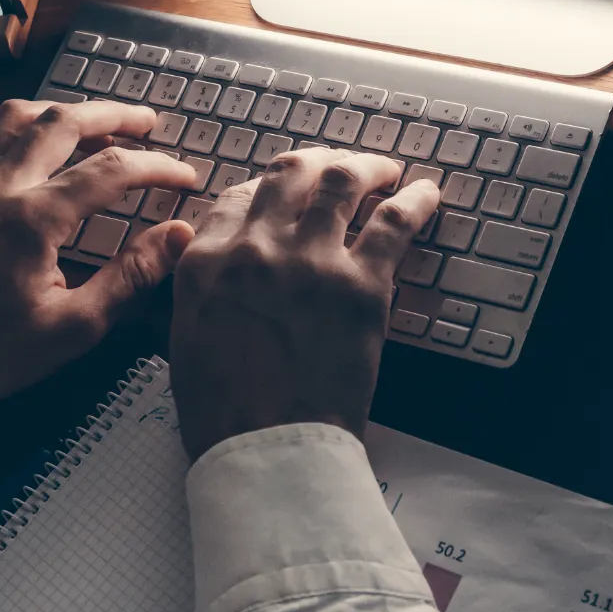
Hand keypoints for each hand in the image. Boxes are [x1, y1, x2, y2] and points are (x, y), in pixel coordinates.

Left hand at [0, 100, 198, 416]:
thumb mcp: (73, 328)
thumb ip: (130, 277)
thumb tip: (178, 236)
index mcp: (32, 220)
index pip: (112, 171)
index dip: (157, 167)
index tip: (184, 176)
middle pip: (63, 121)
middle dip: (114, 115)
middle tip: (147, 122)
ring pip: (15, 115)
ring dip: (60, 111)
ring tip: (92, 123)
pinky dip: (11, 125)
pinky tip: (28, 139)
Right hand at [168, 149, 440, 458]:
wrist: (269, 450)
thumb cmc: (225, 411)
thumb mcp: (186, 336)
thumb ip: (200, 286)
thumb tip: (215, 258)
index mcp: (207, 261)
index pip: (241, 196)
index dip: (270, 185)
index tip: (288, 189)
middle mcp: (257, 248)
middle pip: (292, 173)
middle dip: (319, 161)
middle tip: (340, 164)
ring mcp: (313, 262)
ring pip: (343, 182)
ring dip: (367, 166)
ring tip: (384, 168)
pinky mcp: (362, 286)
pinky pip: (394, 223)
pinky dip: (414, 201)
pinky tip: (426, 193)